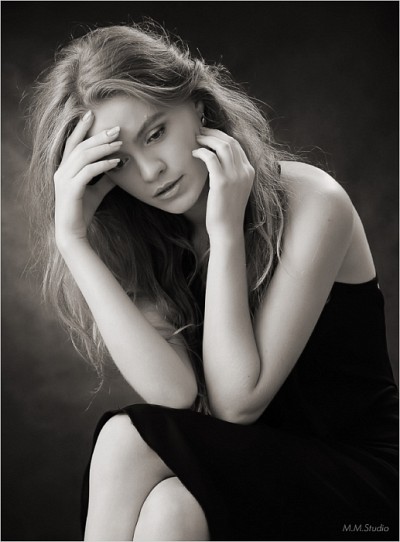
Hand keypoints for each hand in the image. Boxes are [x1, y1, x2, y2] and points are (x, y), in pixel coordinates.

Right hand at [53, 111, 120, 247]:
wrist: (73, 232)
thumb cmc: (82, 211)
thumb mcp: (96, 191)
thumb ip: (104, 179)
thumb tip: (118, 168)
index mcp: (64, 169)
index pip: (72, 143)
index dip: (81, 128)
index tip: (92, 114)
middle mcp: (61, 171)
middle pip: (80, 146)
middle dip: (98, 135)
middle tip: (116, 128)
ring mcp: (64, 180)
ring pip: (84, 156)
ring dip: (103, 148)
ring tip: (119, 144)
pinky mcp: (71, 190)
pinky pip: (88, 171)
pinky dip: (103, 165)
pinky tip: (116, 162)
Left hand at [192, 128, 254, 239]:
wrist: (227, 229)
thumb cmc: (226, 211)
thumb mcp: (233, 189)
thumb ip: (229, 174)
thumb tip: (214, 159)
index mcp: (250, 171)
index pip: (237, 145)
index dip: (222, 136)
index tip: (209, 133)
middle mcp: (245, 171)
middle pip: (230, 141)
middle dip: (214, 133)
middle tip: (200, 130)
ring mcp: (235, 176)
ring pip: (222, 146)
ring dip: (207, 139)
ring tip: (196, 138)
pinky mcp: (222, 182)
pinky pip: (211, 158)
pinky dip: (202, 152)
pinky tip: (194, 153)